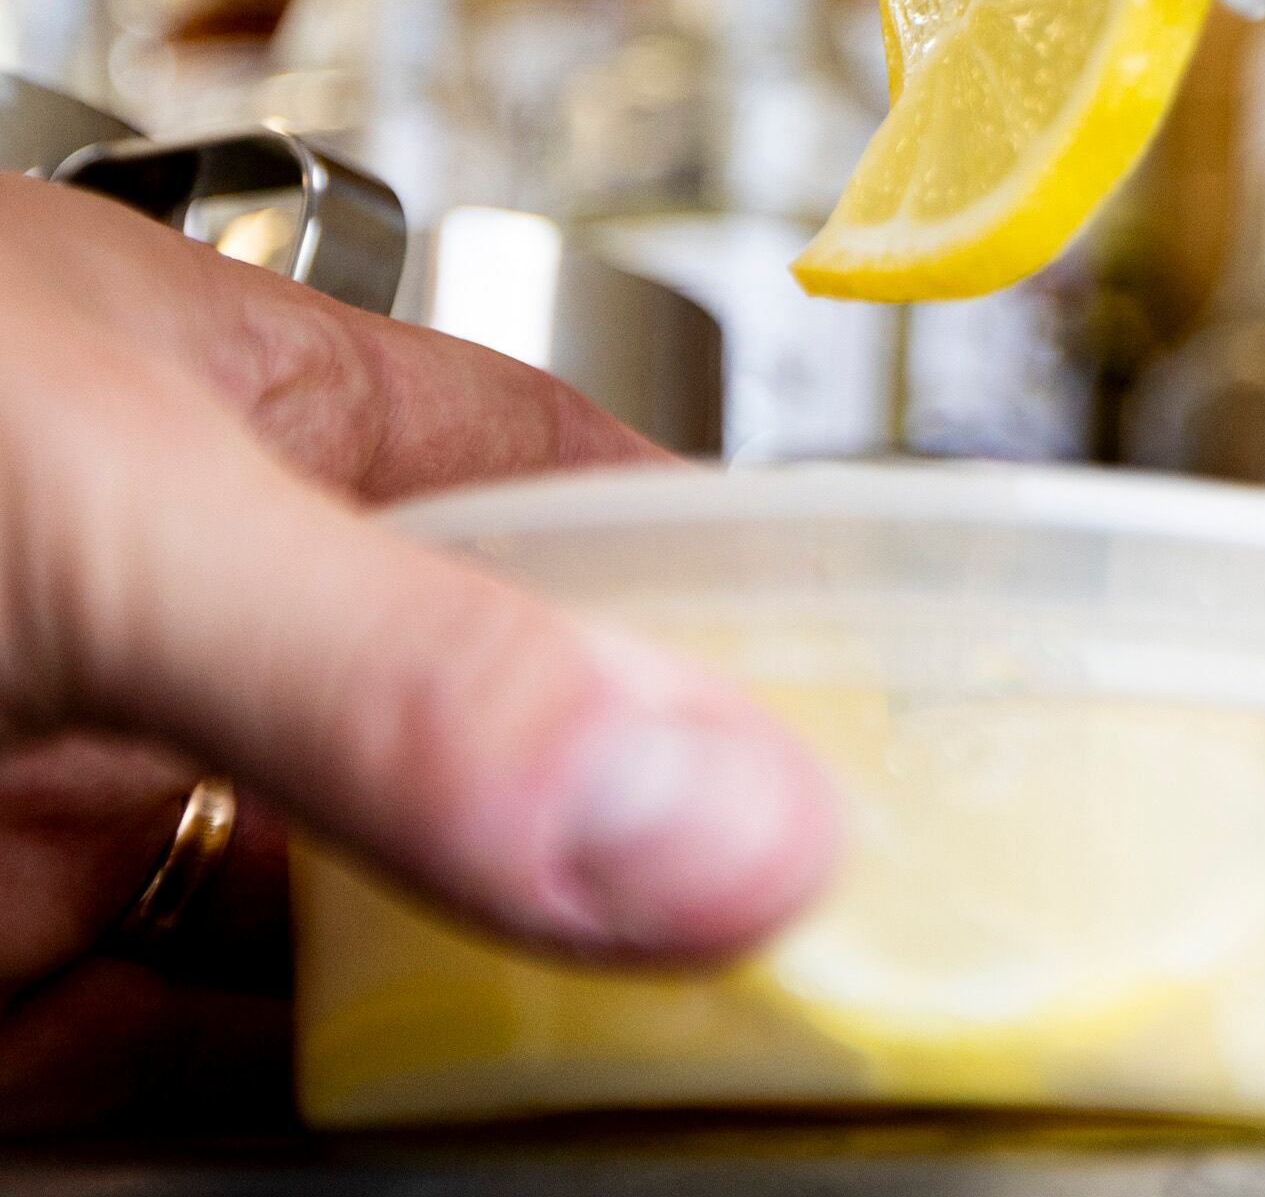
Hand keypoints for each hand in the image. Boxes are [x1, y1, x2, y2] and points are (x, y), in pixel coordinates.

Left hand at [0, 177, 839, 1132]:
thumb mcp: (115, 513)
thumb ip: (409, 669)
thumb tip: (729, 817)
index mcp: (260, 424)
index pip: (583, 512)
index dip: (742, 624)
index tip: (890, 760)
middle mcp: (196, 631)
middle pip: (498, 761)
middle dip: (650, 862)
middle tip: (824, 970)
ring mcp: (91, 825)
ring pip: (361, 955)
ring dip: (509, 1022)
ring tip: (695, 1077)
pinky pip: (198, 1095)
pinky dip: (330, 1139)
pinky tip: (460, 1147)